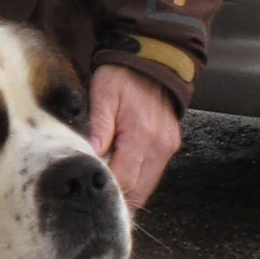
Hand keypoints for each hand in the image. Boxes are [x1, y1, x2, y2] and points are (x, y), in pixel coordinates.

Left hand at [87, 64, 180, 208]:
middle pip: (138, 191)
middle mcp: (159, 146)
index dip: (106, 189)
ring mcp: (167, 147)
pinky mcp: (170, 146)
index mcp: (141, 134)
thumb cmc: (122, 76)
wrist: (151, 62)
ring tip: (106, 184)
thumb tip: (92, 154)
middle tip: (94, 193)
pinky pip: (153, 174)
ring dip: (128, 190)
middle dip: (116, 196)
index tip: (88, 190)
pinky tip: (121, 172)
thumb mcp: (103, 94)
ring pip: (147, 187)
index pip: (124, 179)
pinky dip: (138, 179)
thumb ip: (99, 125)